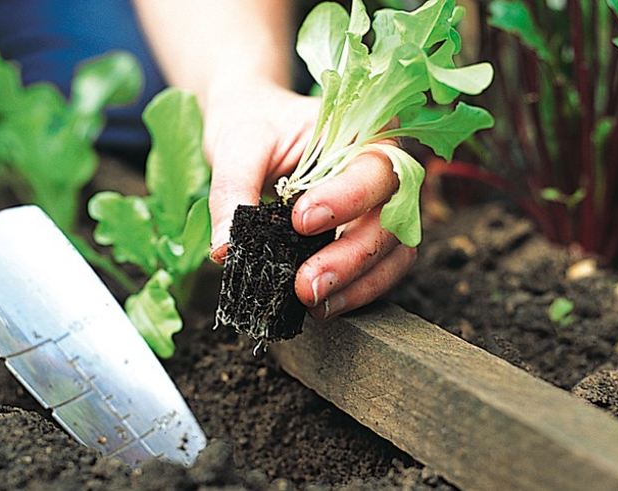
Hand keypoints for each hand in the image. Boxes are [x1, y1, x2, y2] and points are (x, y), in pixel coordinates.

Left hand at [204, 79, 417, 320]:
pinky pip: (377, 271)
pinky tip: (320, 307)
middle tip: (305, 285)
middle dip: (350, 257)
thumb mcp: (237, 143)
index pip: (373, 167)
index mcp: (367, 130)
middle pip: (390, 218)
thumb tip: (225, 251)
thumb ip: (232, 189)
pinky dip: (354, 294)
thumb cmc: (255, 123)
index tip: (301, 221)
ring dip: (357, 285)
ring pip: (392, 252)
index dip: (346, 199)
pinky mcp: (367, 238)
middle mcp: (385, 170)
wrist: (255, 125)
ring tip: (312, 304)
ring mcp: (381, 207)